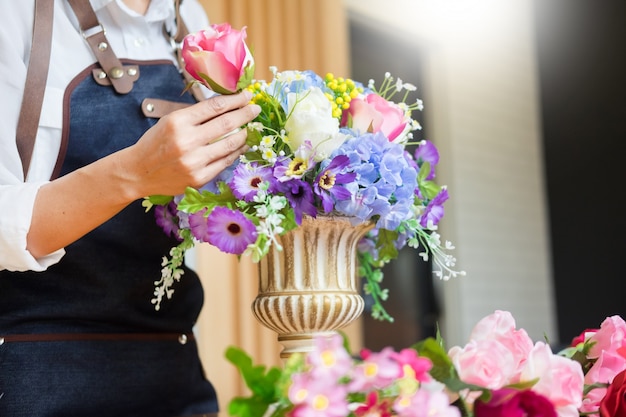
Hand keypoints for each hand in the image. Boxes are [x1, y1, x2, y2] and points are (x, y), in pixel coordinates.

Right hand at [122, 90, 260, 197]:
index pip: (215, 106)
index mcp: (178, 122)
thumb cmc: (156, 143)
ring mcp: (194, 162)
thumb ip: (196, 115)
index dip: (236, 99)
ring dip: (245, 134)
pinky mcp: (199, 178)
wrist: (138, 172)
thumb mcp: (170, 121)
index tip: (247, 95)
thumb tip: (227, 105)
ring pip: (230, 144)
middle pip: (227, 123)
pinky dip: (236, 152)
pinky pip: (225, 162)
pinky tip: (242, 145)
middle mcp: (187, 141)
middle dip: (245, 114)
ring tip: (251, 127)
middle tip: (255, 108)